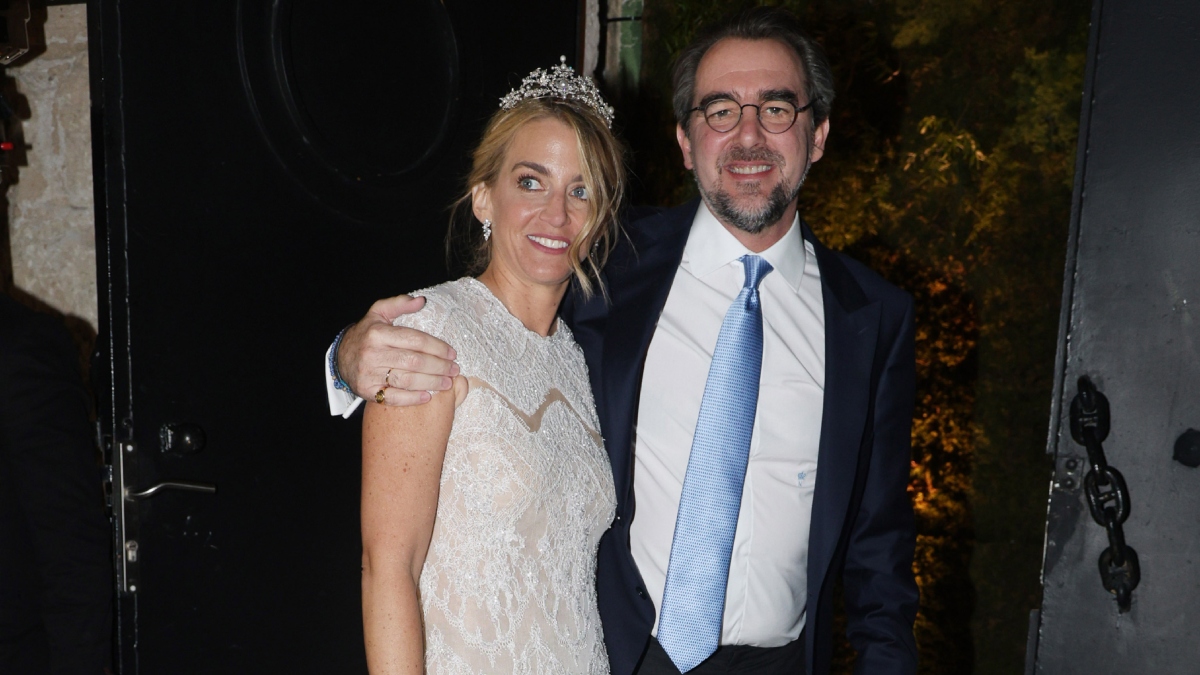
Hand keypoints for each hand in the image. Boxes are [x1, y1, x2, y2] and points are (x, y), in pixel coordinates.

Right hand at [337, 294, 459, 405]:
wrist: (340, 357)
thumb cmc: (367, 334)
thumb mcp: (378, 313)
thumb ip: (399, 304)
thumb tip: (422, 301)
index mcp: (378, 333)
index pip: (415, 340)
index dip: (437, 347)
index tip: (452, 353)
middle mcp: (372, 354)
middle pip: (414, 362)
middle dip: (439, 367)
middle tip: (454, 370)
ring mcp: (369, 374)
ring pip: (407, 380)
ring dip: (431, 383)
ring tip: (447, 383)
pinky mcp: (367, 391)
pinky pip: (393, 397)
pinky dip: (412, 399)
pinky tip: (427, 396)